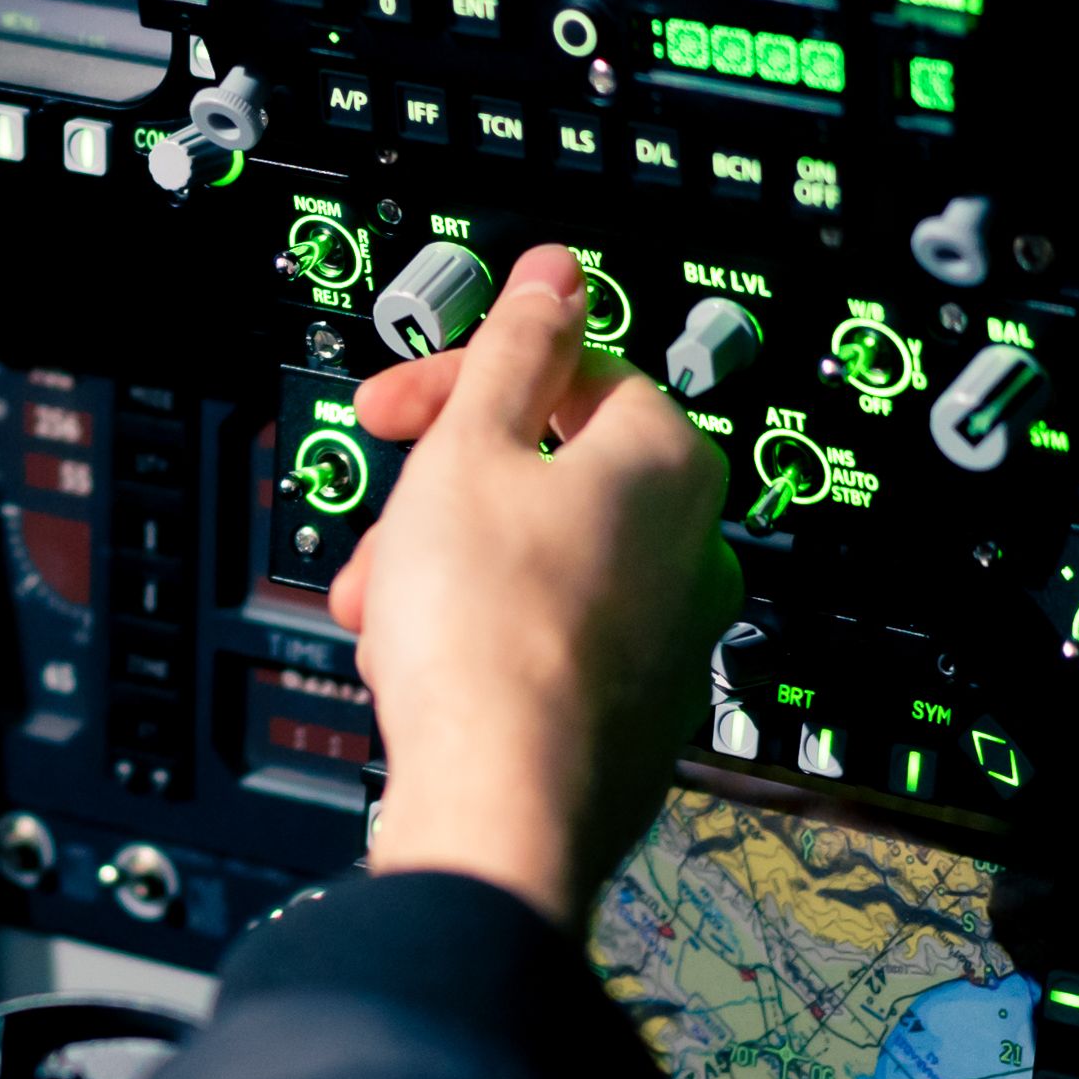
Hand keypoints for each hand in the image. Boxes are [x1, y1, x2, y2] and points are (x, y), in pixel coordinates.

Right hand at [325, 246, 741, 926]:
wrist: (500, 804)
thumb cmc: (487, 631)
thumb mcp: (471, 447)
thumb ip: (518, 345)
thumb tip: (558, 274)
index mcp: (671, 461)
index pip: (573, 370)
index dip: (466, 377)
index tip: (407, 401)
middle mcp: (694, 547)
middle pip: (552, 472)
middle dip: (446, 488)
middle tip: (385, 513)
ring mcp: (673, 638)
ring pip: (542, 560)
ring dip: (450, 564)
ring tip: (384, 604)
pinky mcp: (636, 714)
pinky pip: (551, 640)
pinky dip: (484, 634)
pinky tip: (423, 660)